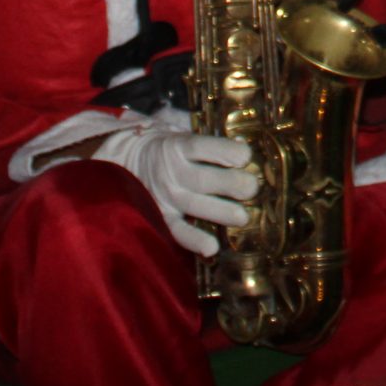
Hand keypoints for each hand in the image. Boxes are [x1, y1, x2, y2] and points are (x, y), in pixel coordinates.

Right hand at [95, 125, 257, 255]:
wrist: (132, 162)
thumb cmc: (173, 149)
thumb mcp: (186, 136)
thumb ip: (212, 141)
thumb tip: (245, 146)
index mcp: (178, 147)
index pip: (201, 147)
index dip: (224, 151)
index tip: (246, 156)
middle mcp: (172, 172)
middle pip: (202, 179)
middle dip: (230, 184)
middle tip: (252, 188)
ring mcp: (166, 197)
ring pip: (194, 206)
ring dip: (221, 212)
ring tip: (243, 217)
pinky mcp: (163, 218)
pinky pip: (178, 231)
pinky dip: (194, 241)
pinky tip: (212, 248)